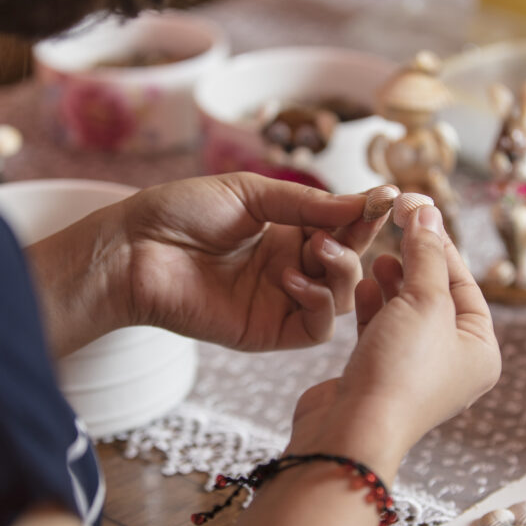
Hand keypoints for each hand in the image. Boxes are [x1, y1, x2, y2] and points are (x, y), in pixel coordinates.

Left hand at [26, 173, 385, 355]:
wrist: (133, 249)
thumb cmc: (180, 213)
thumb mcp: (251, 194)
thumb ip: (308, 204)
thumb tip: (366, 200)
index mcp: (285, 231)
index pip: (341, 226)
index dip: (365, 213)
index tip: (392, 197)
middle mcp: (289, 267)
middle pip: (348, 262)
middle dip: (360, 240)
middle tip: (363, 220)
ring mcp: (279, 302)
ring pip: (339, 298)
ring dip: (340, 271)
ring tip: (316, 248)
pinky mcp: (266, 332)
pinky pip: (314, 329)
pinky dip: (317, 304)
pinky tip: (293, 279)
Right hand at [286, 204, 500, 478]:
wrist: (353, 429)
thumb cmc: (400, 371)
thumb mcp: (424, 302)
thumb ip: (427, 254)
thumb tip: (429, 212)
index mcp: (480, 352)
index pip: (466, 285)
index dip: (441, 246)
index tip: (418, 213)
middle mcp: (452, 365)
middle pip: (437, 298)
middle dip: (415, 263)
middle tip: (396, 231)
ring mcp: (414, 372)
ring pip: (407, 314)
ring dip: (393, 283)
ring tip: (377, 259)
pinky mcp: (380, 376)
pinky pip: (382, 331)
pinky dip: (374, 307)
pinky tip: (362, 287)